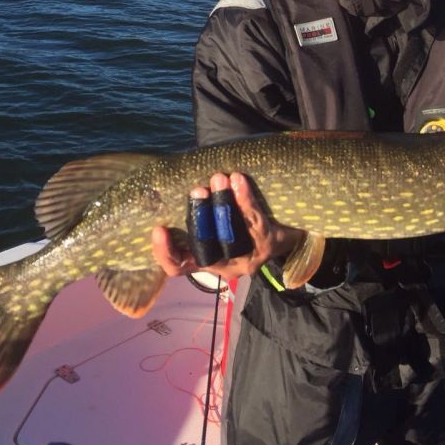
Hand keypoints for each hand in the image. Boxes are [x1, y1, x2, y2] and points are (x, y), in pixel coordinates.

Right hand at [152, 172, 303, 278]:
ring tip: (218, 178)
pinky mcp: (268, 246)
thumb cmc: (236, 217)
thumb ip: (193, 209)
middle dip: (200, 218)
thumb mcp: (212, 219)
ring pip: (231, 237)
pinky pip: (254, 223)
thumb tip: (165, 182)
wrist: (286, 224)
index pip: (177, 266)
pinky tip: (239, 180)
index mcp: (202, 260)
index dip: (165, 252)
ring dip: (223, 205)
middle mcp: (223, 266)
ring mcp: (247, 258)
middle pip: (206, 250)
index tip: (158, 229)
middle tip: (197, 190)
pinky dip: (245, 200)